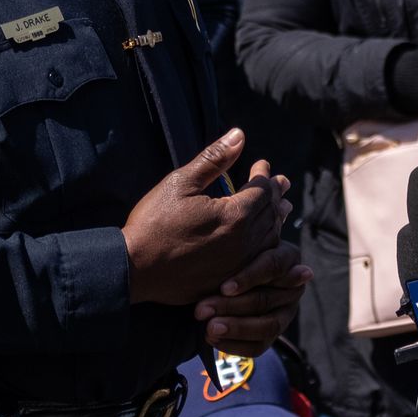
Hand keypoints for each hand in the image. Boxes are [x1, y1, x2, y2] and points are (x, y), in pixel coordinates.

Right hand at [121, 129, 289, 306]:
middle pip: (270, 214)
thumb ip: (213, 159)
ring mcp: (238, 265)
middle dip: (275, 194)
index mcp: (234, 216)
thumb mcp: (180, 183)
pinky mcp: (228, 280)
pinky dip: (267, 246)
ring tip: (282, 208)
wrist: (135, 269)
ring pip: (269, 239)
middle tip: (281, 182)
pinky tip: (264, 241)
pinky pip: (259, 262)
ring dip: (277, 220)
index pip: (261, 190)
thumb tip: (239, 136)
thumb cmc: (153, 222)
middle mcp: (244, 243)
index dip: (264, 175)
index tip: (262, 164)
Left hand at [192, 241, 312, 356]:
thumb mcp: (235, 246)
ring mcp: (287, 312)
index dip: (249, 278)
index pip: (273, 266)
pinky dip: (235, 345)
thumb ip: (232, 248)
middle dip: (230, 306)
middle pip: (265, 299)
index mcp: (287, 257)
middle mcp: (293, 287)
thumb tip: (221, 243)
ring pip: (267, 326)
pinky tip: (212, 340)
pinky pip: (260, 346)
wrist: (232, 273)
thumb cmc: (232, 253)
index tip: (224, 287)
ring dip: (236, 328)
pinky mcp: (275, 333)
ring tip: (209, 328)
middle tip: (201, 310)